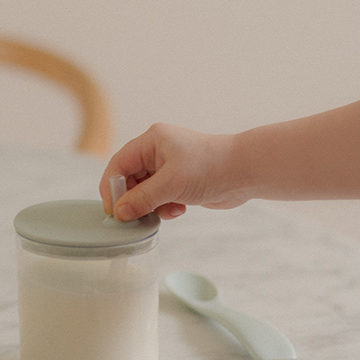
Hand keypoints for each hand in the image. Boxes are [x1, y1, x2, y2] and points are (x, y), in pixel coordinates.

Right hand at [99, 123, 249, 221]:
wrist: (246, 171)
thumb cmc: (211, 167)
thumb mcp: (171, 184)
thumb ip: (142, 199)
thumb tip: (119, 213)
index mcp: (151, 141)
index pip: (119, 164)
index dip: (112, 188)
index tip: (113, 211)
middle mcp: (157, 151)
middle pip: (130, 179)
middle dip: (134, 200)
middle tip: (136, 218)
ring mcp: (169, 167)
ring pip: (145, 192)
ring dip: (152, 206)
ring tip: (167, 210)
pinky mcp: (180, 182)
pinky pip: (160, 198)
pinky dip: (165, 207)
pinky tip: (179, 209)